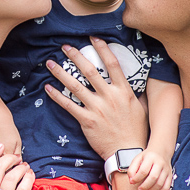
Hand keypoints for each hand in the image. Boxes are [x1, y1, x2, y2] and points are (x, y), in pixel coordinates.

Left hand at [44, 37, 148, 157]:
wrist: (128, 151)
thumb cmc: (136, 130)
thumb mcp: (141, 107)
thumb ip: (135, 93)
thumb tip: (136, 81)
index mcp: (124, 91)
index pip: (112, 64)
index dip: (102, 49)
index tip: (93, 38)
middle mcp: (110, 96)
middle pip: (90, 71)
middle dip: (76, 56)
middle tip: (65, 47)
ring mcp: (97, 108)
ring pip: (76, 86)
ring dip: (61, 73)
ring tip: (50, 63)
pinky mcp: (86, 120)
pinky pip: (69, 105)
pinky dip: (57, 96)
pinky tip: (48, 87)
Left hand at [128, 149, 172, 189]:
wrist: (161, 151)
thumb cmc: (148, 157)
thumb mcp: (137, 159)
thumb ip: (132, 169)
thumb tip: (131, 180)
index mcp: (150, 157)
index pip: (143, 170)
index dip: (137, 178)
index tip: (132, 182)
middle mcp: (160, 163)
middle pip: (153, 177)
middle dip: (145, 186)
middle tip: (139, 189)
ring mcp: (166, 170)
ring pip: (160, 183)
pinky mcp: (170, 175)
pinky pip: (167, 187)